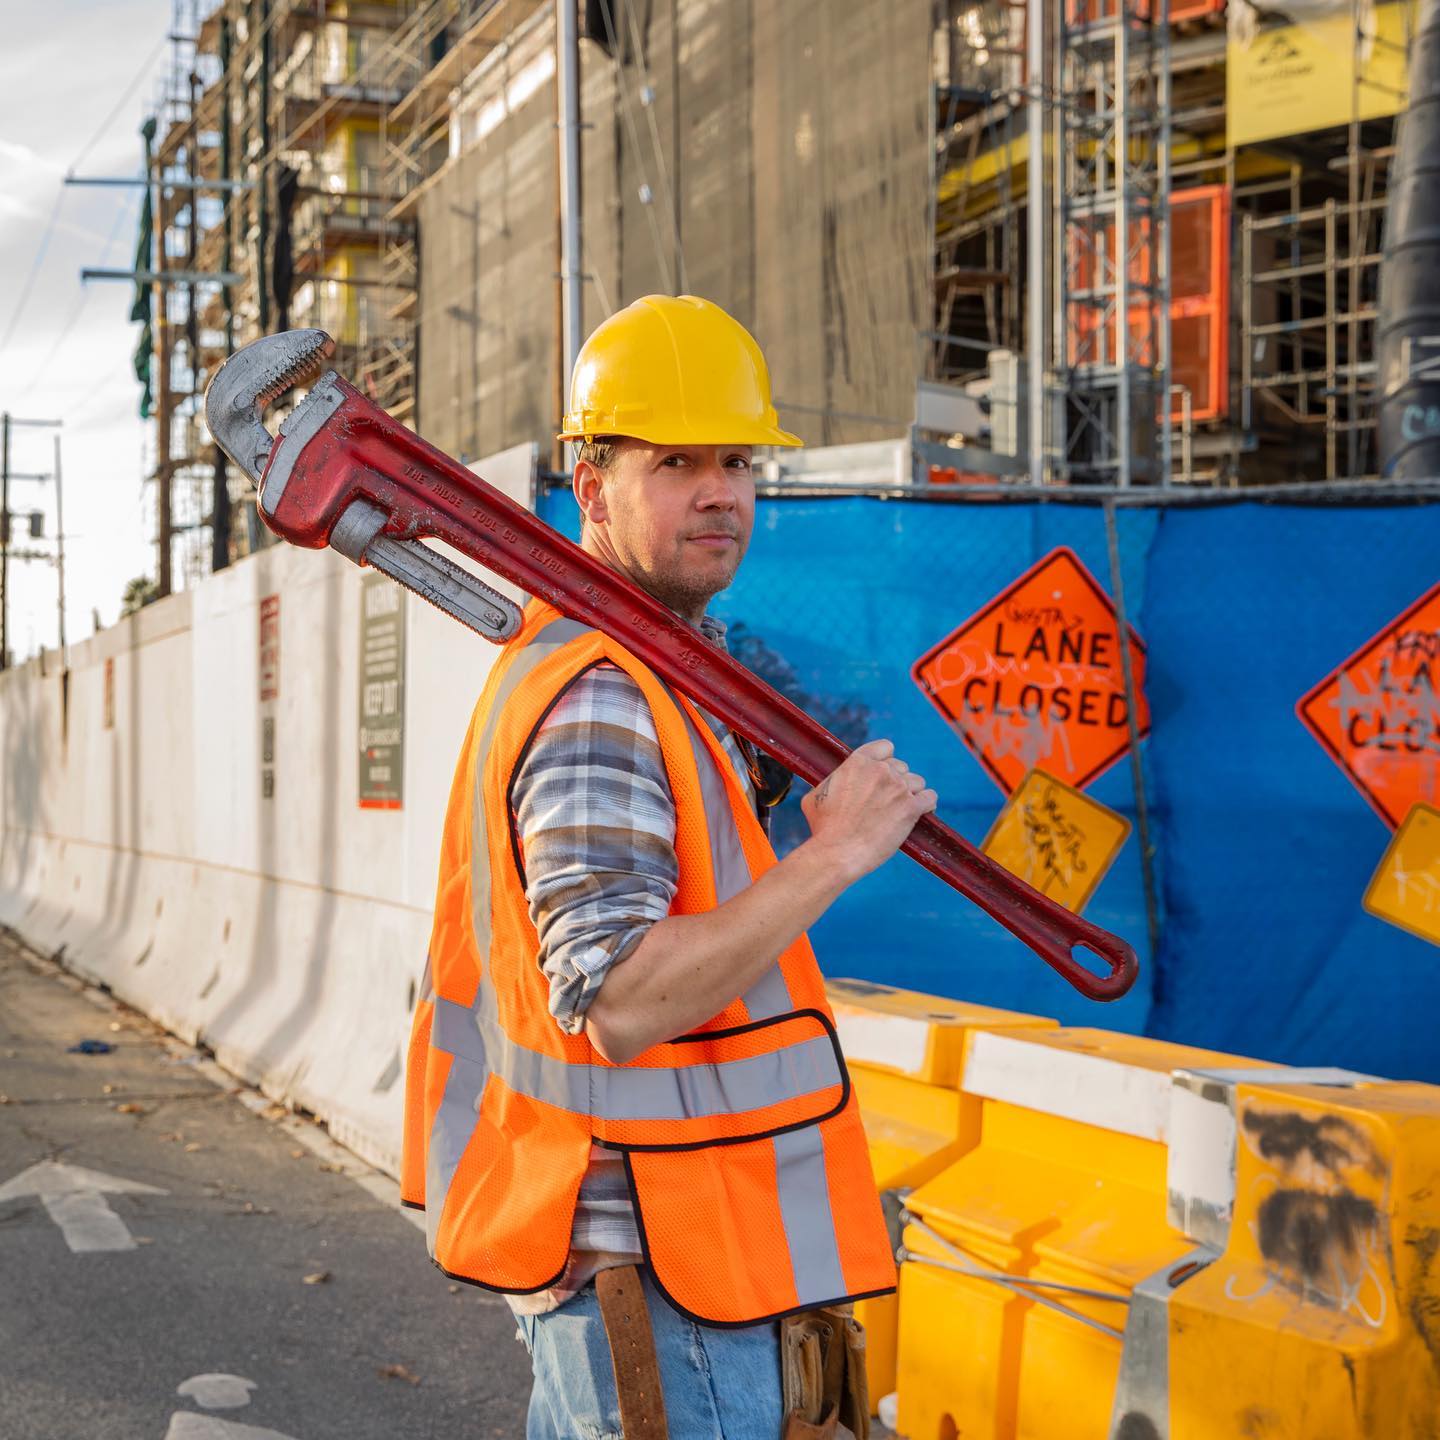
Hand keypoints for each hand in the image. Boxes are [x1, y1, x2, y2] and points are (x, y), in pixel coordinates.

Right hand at [800, 739, 936, 884]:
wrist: (838, 852)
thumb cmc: (823, 828)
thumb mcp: (815, 795)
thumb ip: (832, 782)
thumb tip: (833, 782)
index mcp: (858, 762)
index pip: (885, 748)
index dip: (885, 760)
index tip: (883, 773)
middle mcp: (881, 771)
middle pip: (902, 767)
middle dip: (896, 781)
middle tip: (888, 800)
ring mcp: (898, 788)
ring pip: (917, 782)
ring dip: (912, 793)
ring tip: (902, 809)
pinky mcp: (911, 808)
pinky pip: (930, 797)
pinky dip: (927, 804)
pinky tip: (922, 811)